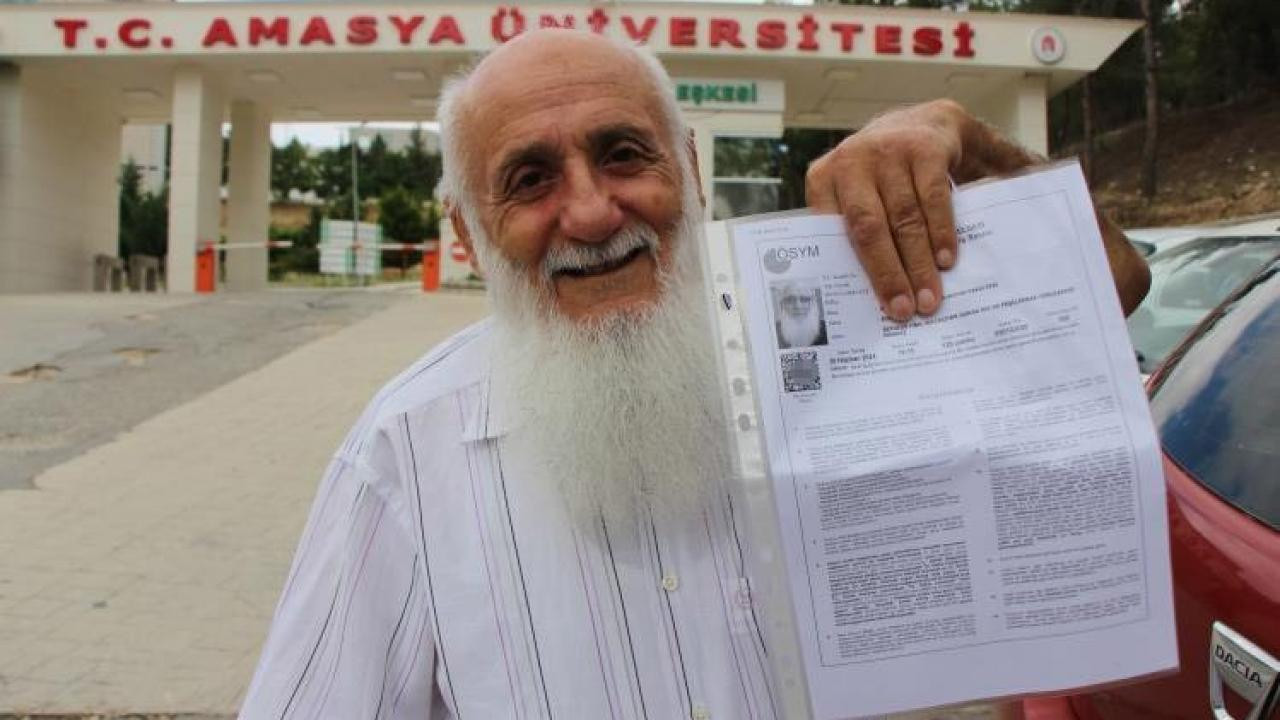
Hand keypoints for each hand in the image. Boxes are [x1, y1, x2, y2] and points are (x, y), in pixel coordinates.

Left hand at [805, 100, 972, 321]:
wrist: (924, 121)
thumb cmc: (882, 177)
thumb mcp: (856, 194)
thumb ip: (853, 232)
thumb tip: (862, 297)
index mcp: (824, 179)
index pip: (830, 232)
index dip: (849, 270)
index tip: (866, 307)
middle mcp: (851, 161)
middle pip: (868, 228)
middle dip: (888, 274)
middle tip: (905, 311)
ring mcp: (888, 151)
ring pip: (903, 217)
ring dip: (919, 263)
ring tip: (930, 297)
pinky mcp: (924, 148)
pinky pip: (933, 198)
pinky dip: (941, 233)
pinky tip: (946, 260)